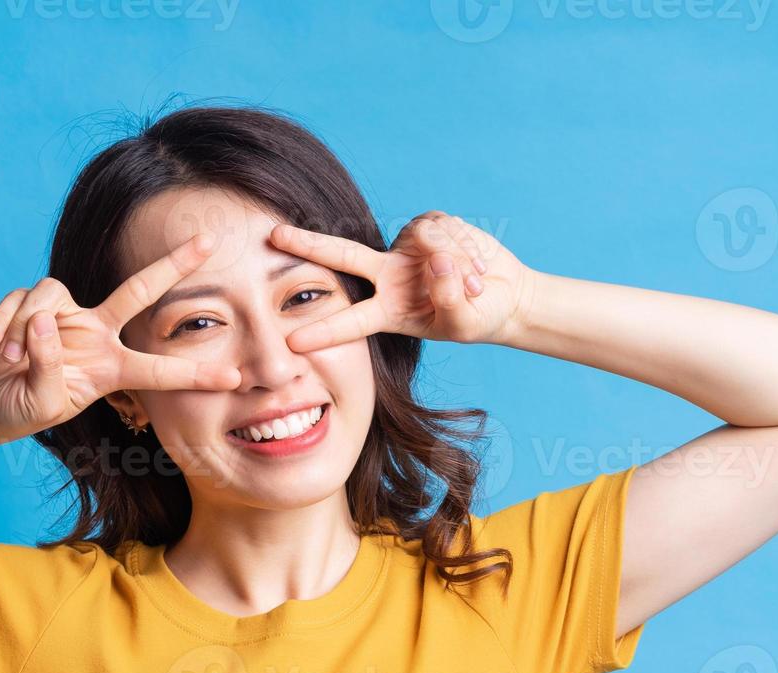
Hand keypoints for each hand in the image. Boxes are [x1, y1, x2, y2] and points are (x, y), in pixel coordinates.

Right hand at [0, 233, 240, 445]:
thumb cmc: (16, 410)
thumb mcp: (41, 403)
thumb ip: (49, 365)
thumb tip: (46, 322)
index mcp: (109, 368)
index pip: (158, 368)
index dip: (194, 373)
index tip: (236, 379)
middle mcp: (95, 333)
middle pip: (140, 289)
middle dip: (175, 263)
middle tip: (210, 241)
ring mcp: (63, 315)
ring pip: (53, 300)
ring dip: (26, 333)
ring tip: (6, 362)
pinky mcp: (28, 303)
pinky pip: (20, 302)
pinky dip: (2, 326)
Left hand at [269, 210, 537, 351]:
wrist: (504, 296)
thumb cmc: (479, 318)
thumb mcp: (464, 321)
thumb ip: (449, 298)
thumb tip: (437, 262)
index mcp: (389, 311)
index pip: (351, 321)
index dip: (324, 332)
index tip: (292, 341)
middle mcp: (389, 276)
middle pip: (343, 256)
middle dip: (308, 245)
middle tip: (273, 236)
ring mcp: (407, 249)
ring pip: (424, 245)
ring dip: (457, 266)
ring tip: (476, 287)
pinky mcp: (430, 225)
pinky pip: (442, 231)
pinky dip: (466, 250)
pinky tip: (477, 266)